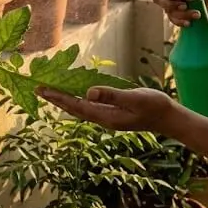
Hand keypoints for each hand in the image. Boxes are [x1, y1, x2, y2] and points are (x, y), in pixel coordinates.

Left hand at [36, 86, 181, 133]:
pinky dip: (79, 99)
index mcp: (106, 116)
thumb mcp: (133, 98)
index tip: (42, 90)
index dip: (59, 97)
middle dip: (57, 99)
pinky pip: (90, 106)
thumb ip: (111, 95)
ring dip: (66, 100)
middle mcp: (104, 119)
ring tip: (51, 92)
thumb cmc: (154, 106)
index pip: (77, 106)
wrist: (168, 117)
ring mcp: (108, 117)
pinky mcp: (113, 113)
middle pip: (75, 109)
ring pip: (81, 108)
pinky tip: (76, 94)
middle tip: (38, 89)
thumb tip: (88, 93)